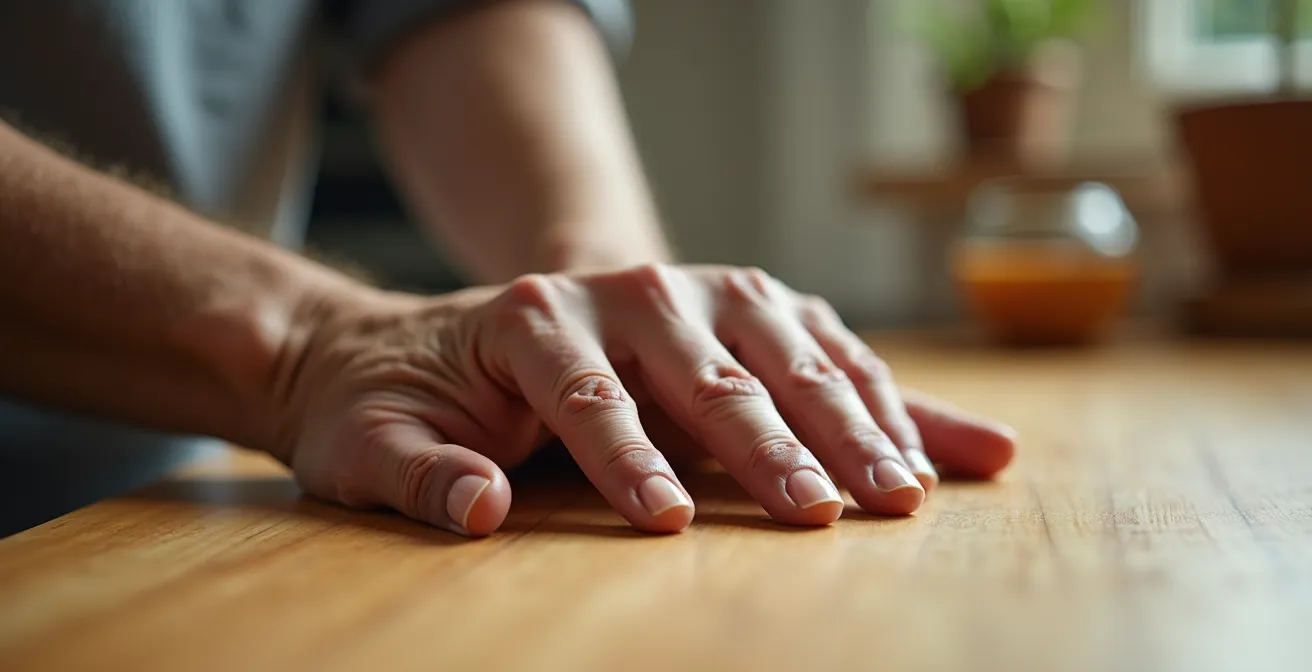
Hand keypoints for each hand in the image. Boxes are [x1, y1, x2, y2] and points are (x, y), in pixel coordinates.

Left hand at [274, 265, 1015, 535]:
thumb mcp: (373, 443)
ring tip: (898, 493)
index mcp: (533, 315)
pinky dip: (884, 400)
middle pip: (712, 370)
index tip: (667, 524)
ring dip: (849, 424)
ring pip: (789, 351)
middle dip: (770, 448)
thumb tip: (478, 508)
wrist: (434, 337)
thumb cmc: (405, 398)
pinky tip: (945, 450)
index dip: (630, 460)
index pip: (590, 394)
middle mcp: (629, 291)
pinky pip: (827, 349)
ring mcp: (698, 291)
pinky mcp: (745, 310)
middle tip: (822, 518)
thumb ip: (420, 475)